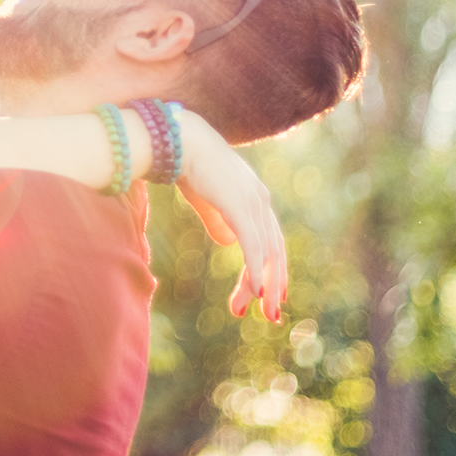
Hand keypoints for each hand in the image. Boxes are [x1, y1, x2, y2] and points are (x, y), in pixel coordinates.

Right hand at [171, 109, 287, 322]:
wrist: (180, 140)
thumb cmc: (190, 165)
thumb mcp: (208, 199)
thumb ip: (219, 221)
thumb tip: (227, 243)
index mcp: (256, 198)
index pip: (270, 240)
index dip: (272, 269)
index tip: (266, 294)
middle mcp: (261, 202)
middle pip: (275, 251)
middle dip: (275, 285)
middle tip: (271, 316)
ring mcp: (253, 204)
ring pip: (267, 254)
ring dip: (264, 286)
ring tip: (258, 311)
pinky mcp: (240, 208)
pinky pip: (253, 247)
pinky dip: (256, 271)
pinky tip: (254, 292)